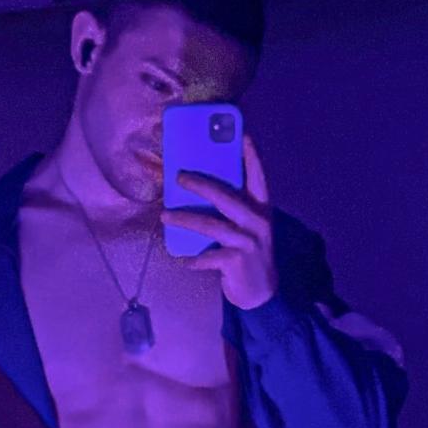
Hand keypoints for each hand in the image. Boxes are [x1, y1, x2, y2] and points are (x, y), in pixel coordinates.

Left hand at [160, 133, 277, 309]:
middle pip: (227, 197)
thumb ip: (233, 210)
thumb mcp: (247, 228)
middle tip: (179, 176)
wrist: (262, 293)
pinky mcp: (237, 261)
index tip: (243, 134)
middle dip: (201, 185)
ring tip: (164, 216)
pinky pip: (210, 257)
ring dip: (185, 220)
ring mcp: (249, 242)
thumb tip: (199, 188)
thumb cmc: (247, 253)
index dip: (252, 155)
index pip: (259, 176)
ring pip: (212, 226)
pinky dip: (195, 259)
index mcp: (261, 209)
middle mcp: (258, 222)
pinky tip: (183, 260)